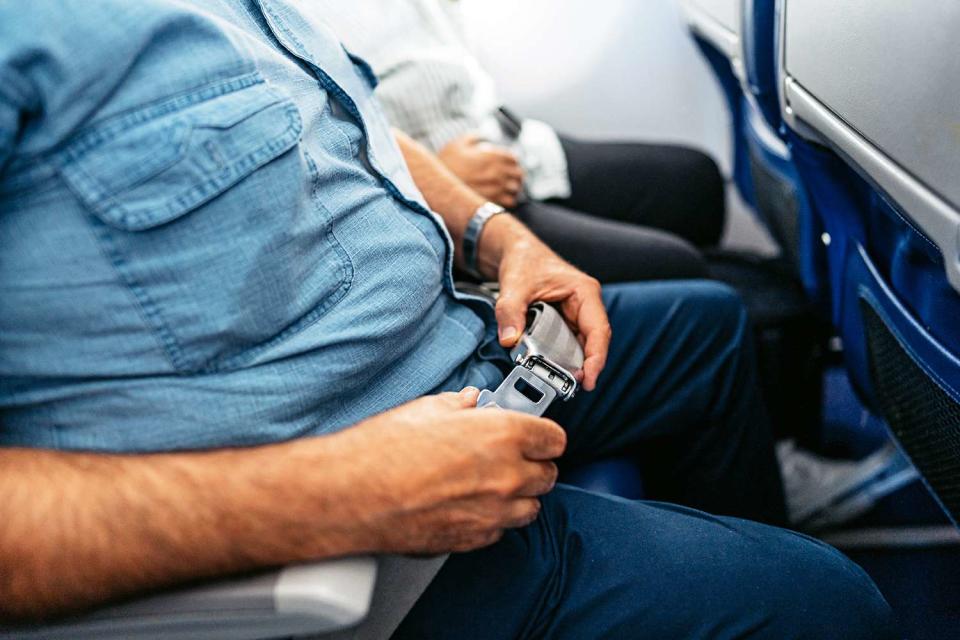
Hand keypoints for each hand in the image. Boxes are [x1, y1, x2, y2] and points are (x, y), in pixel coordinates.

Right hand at [332, 388, 565, 553]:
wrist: (353, 495)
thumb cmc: (384, 450)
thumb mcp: (427, 409)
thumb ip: (460, 406)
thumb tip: (469, 403)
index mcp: (503, 435)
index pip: (554, 439)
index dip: (544, 436)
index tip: (537, 436)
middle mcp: (507, 476)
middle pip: (548, 476)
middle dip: (534, 465)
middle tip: (511, 457)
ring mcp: (493, 513)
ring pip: (530, 508)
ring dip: (519, 496)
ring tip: (491, 483)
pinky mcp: (473, 540)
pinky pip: (501, 531)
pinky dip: (493, 519)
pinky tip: (469, 505)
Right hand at [438, 134, 523, 207]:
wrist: (437, 187)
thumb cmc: (446, 164)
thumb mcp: (457, 144)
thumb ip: (473, 137)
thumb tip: (483, 136)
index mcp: (492, 156)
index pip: (513, 158)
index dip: (512, 160)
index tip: (510, 163)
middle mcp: (497, 172)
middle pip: (518, 173)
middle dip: (516, 174)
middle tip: (513, 176)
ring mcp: (496, 188)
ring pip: (516, 188)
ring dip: (515, 187)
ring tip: (511, 188)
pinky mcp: (492, 202)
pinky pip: (510, 201)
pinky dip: (510, 199)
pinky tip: (505, 198)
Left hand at [478, 217, 610, 390]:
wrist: (516, 253)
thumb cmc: (524, 261)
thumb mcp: (514, 286)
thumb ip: (510, 312)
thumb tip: (510, 340)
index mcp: (584, 292)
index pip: (599, 330)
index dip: (596, 358)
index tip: (589, 378)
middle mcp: (586, 304)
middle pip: (595, 342)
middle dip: (587, 366)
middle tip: (573, 388)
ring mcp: (578, 314)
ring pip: (583, 345)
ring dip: (575, 364)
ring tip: (562, 383)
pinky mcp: (566, 321)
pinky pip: (570, 344)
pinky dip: (564, 358)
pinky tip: (555, 371)